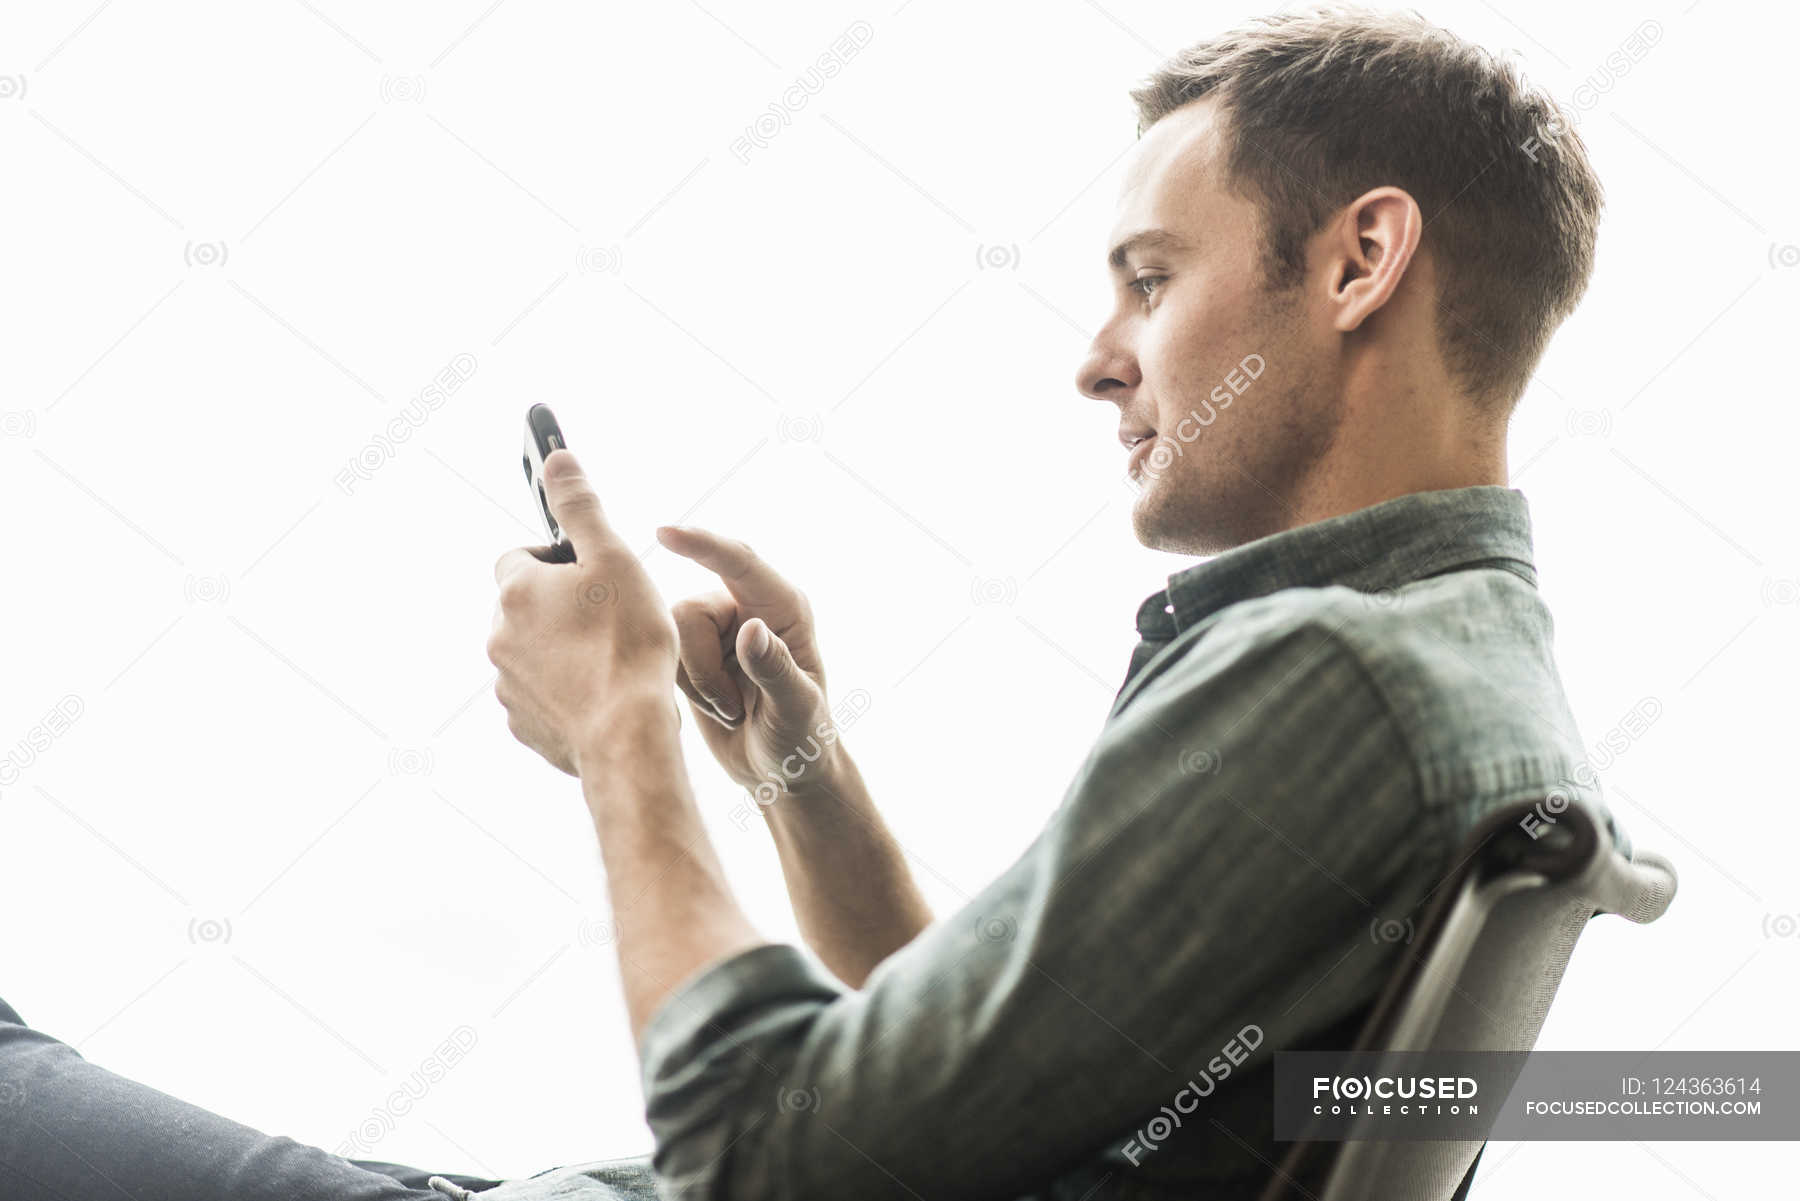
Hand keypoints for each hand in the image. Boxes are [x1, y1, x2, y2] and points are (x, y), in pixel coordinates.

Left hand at [489, 449, 679, 775]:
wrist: (627, 737)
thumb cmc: (628, 645)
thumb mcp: (613, 560)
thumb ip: (580, 507)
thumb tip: (555, 458)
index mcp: (516, 590)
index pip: (521, 555)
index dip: (558, 560)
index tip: (591, 574)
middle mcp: (499, 636)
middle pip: (526, 606)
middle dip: (560, 607)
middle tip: (610, 618)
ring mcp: (508, 684)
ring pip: (532, 652)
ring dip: (561, 649)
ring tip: (610, 660)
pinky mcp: (524, 724)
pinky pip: (540, 696)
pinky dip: (565, 691)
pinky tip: (602, 695)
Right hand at [655, 526, 842, 807]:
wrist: (780, 770)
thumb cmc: (801, 737)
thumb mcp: (797, 709)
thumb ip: (775, 669)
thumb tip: (751, 629)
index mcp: (783, 607)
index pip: (739, 562)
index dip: (702, 545)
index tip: (666, 532)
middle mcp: (746, 608)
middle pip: (691, 609)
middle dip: (701, 664)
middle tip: (733, 709)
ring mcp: (716, 629)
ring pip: (670, 634)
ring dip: (696, 682)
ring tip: (731, 710)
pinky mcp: (692, 652)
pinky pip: (663, 655)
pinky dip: (686, 688)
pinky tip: (717, 708)